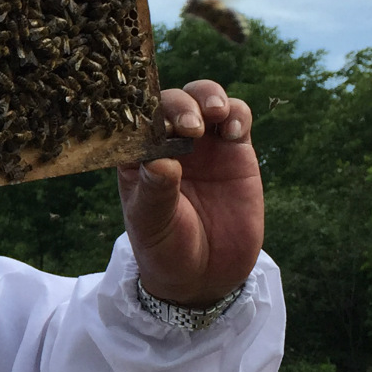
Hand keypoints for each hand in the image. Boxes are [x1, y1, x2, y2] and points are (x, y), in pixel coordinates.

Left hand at [116, 80, 264, 308]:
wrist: (205, 275)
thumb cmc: (165, 248)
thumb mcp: (153, 225)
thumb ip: (156, 192)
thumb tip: (161, 161)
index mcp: (136, 156)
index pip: (134, 120)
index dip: (143, 113)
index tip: (155, 123)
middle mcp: (167, 142)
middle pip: (170, 102)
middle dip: (180, 106)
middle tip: (191, 127)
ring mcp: (203, 144)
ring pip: (203, 98)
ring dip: (208, 97)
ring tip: (214, 115)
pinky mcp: (235, 150)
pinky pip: (237, 117)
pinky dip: (237, 114)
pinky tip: (234, 131)